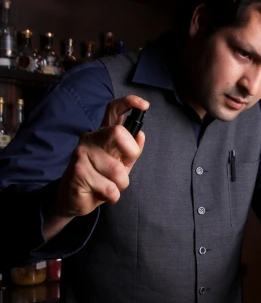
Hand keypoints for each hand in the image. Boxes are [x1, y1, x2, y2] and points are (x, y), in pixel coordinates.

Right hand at [50, 95, 148, 222]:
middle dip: (131, 154)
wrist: (73, 200)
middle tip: (125, 167)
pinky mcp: (78, 171)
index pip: (113, 110)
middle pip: (117, 132)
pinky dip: (112, 196)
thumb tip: (140, 135)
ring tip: (109, 186)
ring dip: (120, 185)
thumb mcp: (121, 165)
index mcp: (103, 134)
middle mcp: (91, 138)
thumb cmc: (99, 180)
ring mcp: (82, 153)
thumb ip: (131, 152)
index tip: (144, 105)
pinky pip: (109, 187)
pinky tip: (100, 193)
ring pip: (117, 171)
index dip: (129, 103)